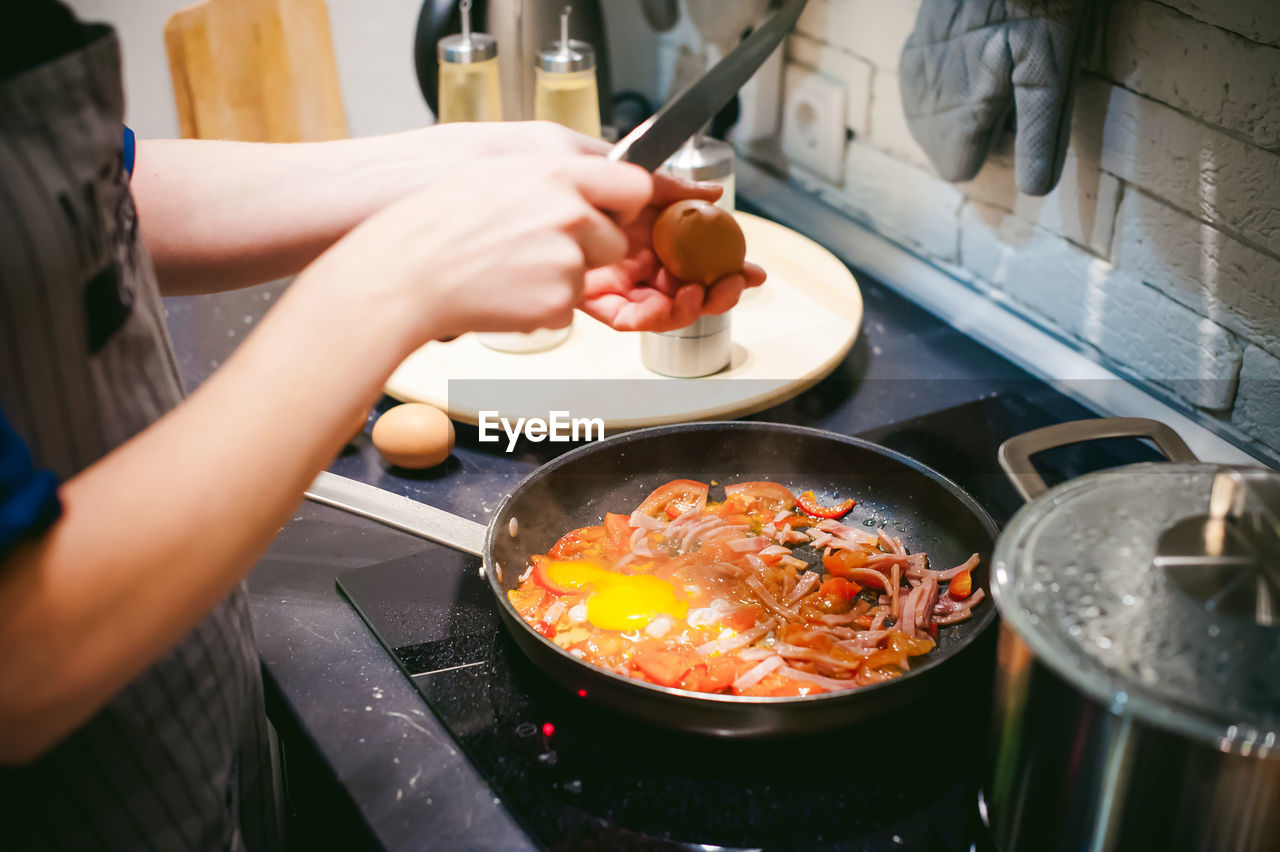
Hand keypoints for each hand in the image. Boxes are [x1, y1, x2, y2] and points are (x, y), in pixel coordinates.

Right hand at [302, 154, 651, 344]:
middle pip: (615, 239)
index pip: (634, 184)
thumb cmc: (436, 222)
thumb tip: (584, 186)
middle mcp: (570, 214)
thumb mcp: (497, 173)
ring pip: (588, 276)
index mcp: (557, 173)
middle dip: (589, 250)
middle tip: (536, 249)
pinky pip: (565, 308)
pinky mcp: (558, 303)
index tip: (617, 213)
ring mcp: (567, 261)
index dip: (625, 204)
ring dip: (560, 278)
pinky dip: (540, 306)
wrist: (405, 273)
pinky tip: (502, 292)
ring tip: (507, 269)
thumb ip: (552, 178)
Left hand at [580, 179, 766, 332]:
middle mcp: (637, 259)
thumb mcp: (626, 172)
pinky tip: (668, 303)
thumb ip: (668, 186)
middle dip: (718, 293)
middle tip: (734, 286)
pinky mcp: (593, 298)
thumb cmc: (566, 175)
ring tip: (699, 293)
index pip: (698, 256)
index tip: (752, 271)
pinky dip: (652, 316)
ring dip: (691, 306)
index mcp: (650, 232)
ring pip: (664, 307)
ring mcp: (617, 280)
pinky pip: (627, 317)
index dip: (727, 266)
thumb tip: (712, 194)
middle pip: (687, 287)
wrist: (522, 187)